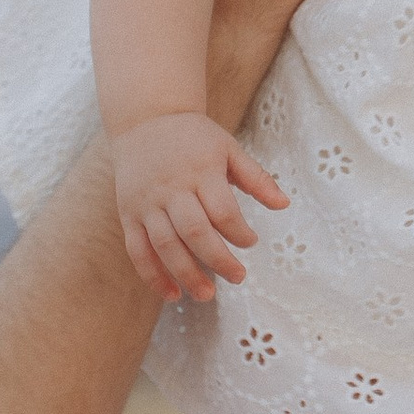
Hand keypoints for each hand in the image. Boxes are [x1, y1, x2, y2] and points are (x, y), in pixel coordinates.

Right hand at [111, 114, 287, 302]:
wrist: (145, 118)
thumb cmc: (193, 137)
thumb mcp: (228, 148)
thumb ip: (256, 177)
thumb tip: (284, 205)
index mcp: (200, 172)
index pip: (222, 211)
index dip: (239, 233)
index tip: (251, 242)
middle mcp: (171, 189)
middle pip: (194, 232)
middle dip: (217, 260)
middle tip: (238, 277)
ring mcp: (147, 203)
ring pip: (165, 245)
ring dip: (186, 274)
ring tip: (206, 295)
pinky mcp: (128, 213)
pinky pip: (138, 250)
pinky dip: (152, 275)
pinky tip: (172, 294)